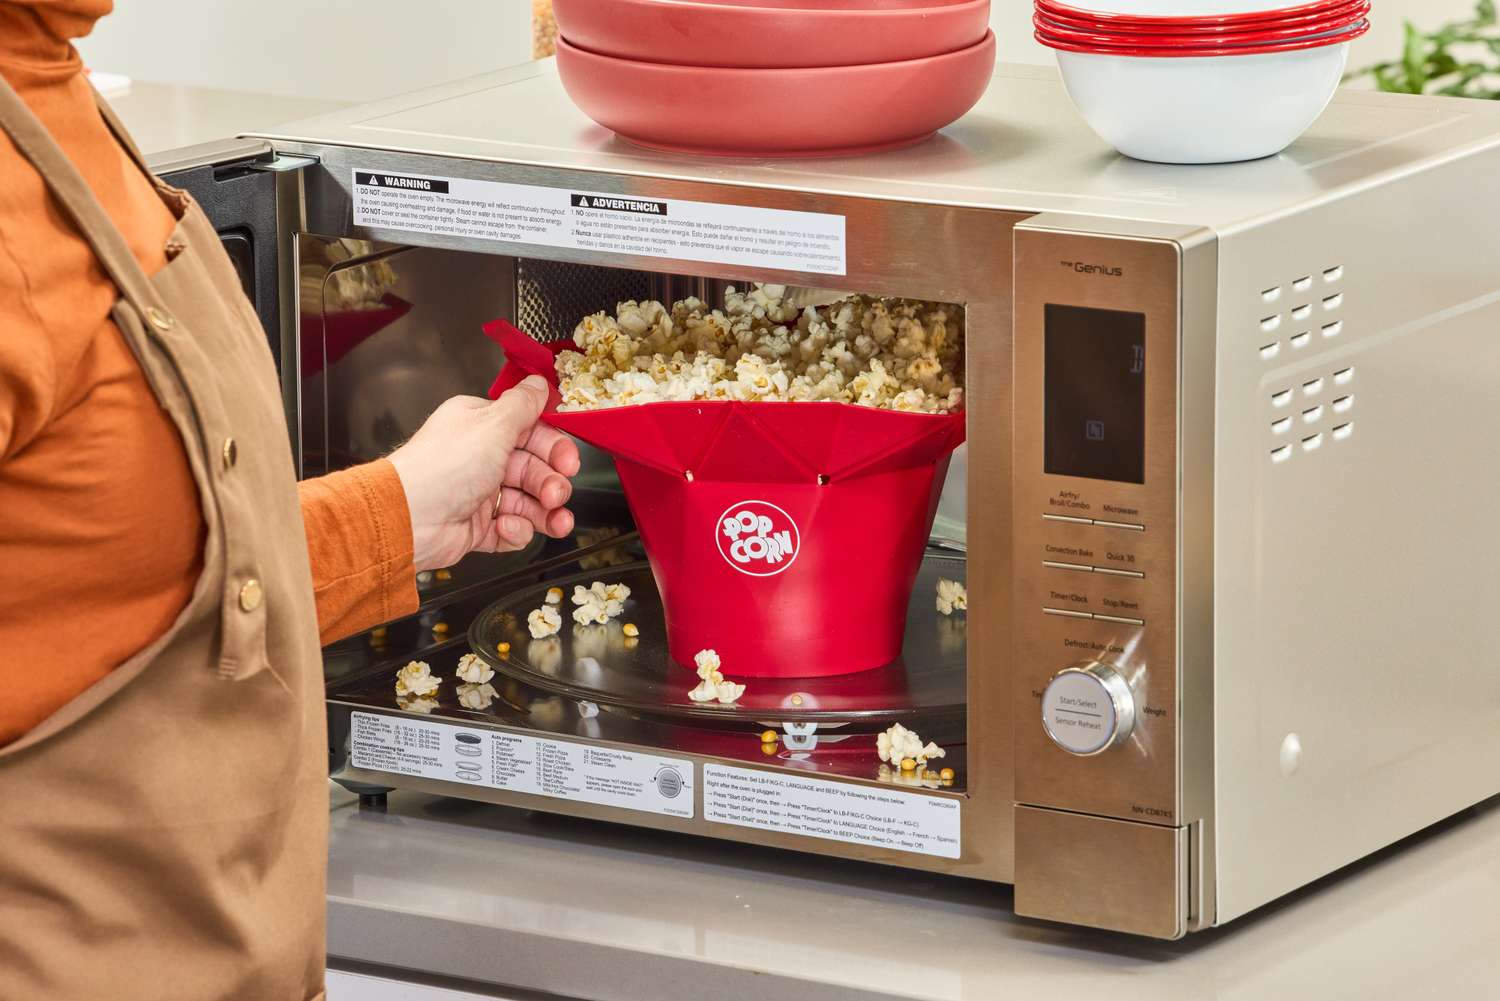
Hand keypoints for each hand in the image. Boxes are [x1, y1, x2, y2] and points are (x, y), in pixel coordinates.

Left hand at [388, 376, 580, 570]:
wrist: (409, 518)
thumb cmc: (443, 467)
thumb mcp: (493, 424)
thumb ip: (524, 405)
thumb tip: (540, 383)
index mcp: (482, 427)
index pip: (532, 433)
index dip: (555, 449)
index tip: (570, 462)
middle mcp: (481, 457)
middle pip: (534, 470)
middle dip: (552, 484)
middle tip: (557, 494)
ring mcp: (478, 494)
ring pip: (528, 502)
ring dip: (546, 512)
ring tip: (555, 521)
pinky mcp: (476, 526)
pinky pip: (511, 528)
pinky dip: (516, 530)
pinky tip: (507, 527)